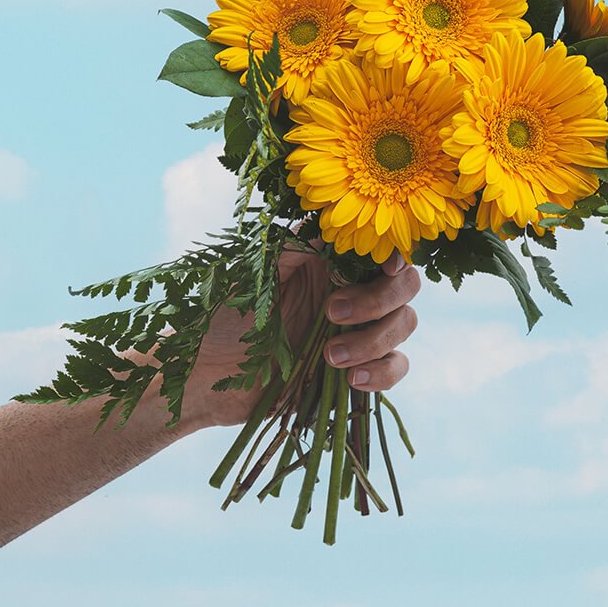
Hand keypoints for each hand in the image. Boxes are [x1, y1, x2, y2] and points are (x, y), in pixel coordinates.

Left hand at [184, 249, 420, 427]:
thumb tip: (333, 227)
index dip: (395, 254)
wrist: (204, 377)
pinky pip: (395, 367)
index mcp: (328, 262)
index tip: (386, 268)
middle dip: (380, 300)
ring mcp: (357, 332)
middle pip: (404, 286)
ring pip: (403, 325)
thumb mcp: (255, 274)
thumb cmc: (221, 318)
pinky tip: (351, 380)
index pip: (380, 249)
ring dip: (374, 340)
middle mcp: (350, 291)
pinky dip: (383, 373)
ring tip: (329, 358)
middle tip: (333, 313)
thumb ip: (295, 247)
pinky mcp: (357, 370)